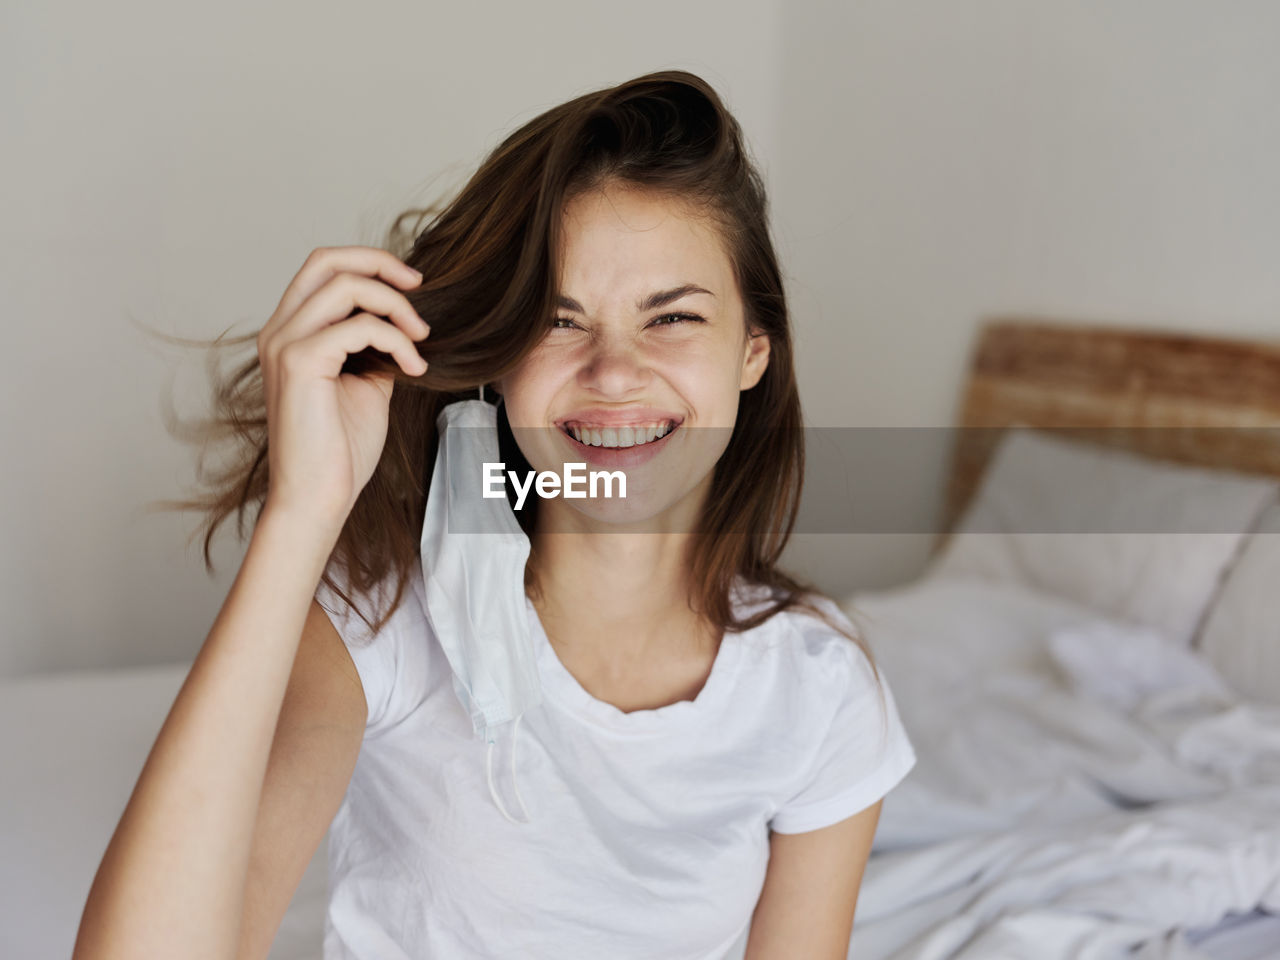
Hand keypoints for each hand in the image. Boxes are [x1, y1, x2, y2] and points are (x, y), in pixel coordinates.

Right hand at [256, 245, 429, 525]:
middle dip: (381, 263)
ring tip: (422, 340)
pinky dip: (396, 341)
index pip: (324, 268)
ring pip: (346, 285)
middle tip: (421, 287)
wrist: (317, 498)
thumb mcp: (366, 385)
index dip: (371, 265)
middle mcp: (280, 331)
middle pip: (327, 259)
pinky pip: (360, 326)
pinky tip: (413, 370)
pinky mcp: (300, 362)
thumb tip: (404, 324)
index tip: (413, 288)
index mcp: (290, 332)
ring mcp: (285, 344)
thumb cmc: (340, 450)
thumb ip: (375, 348)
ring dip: (396, 307)